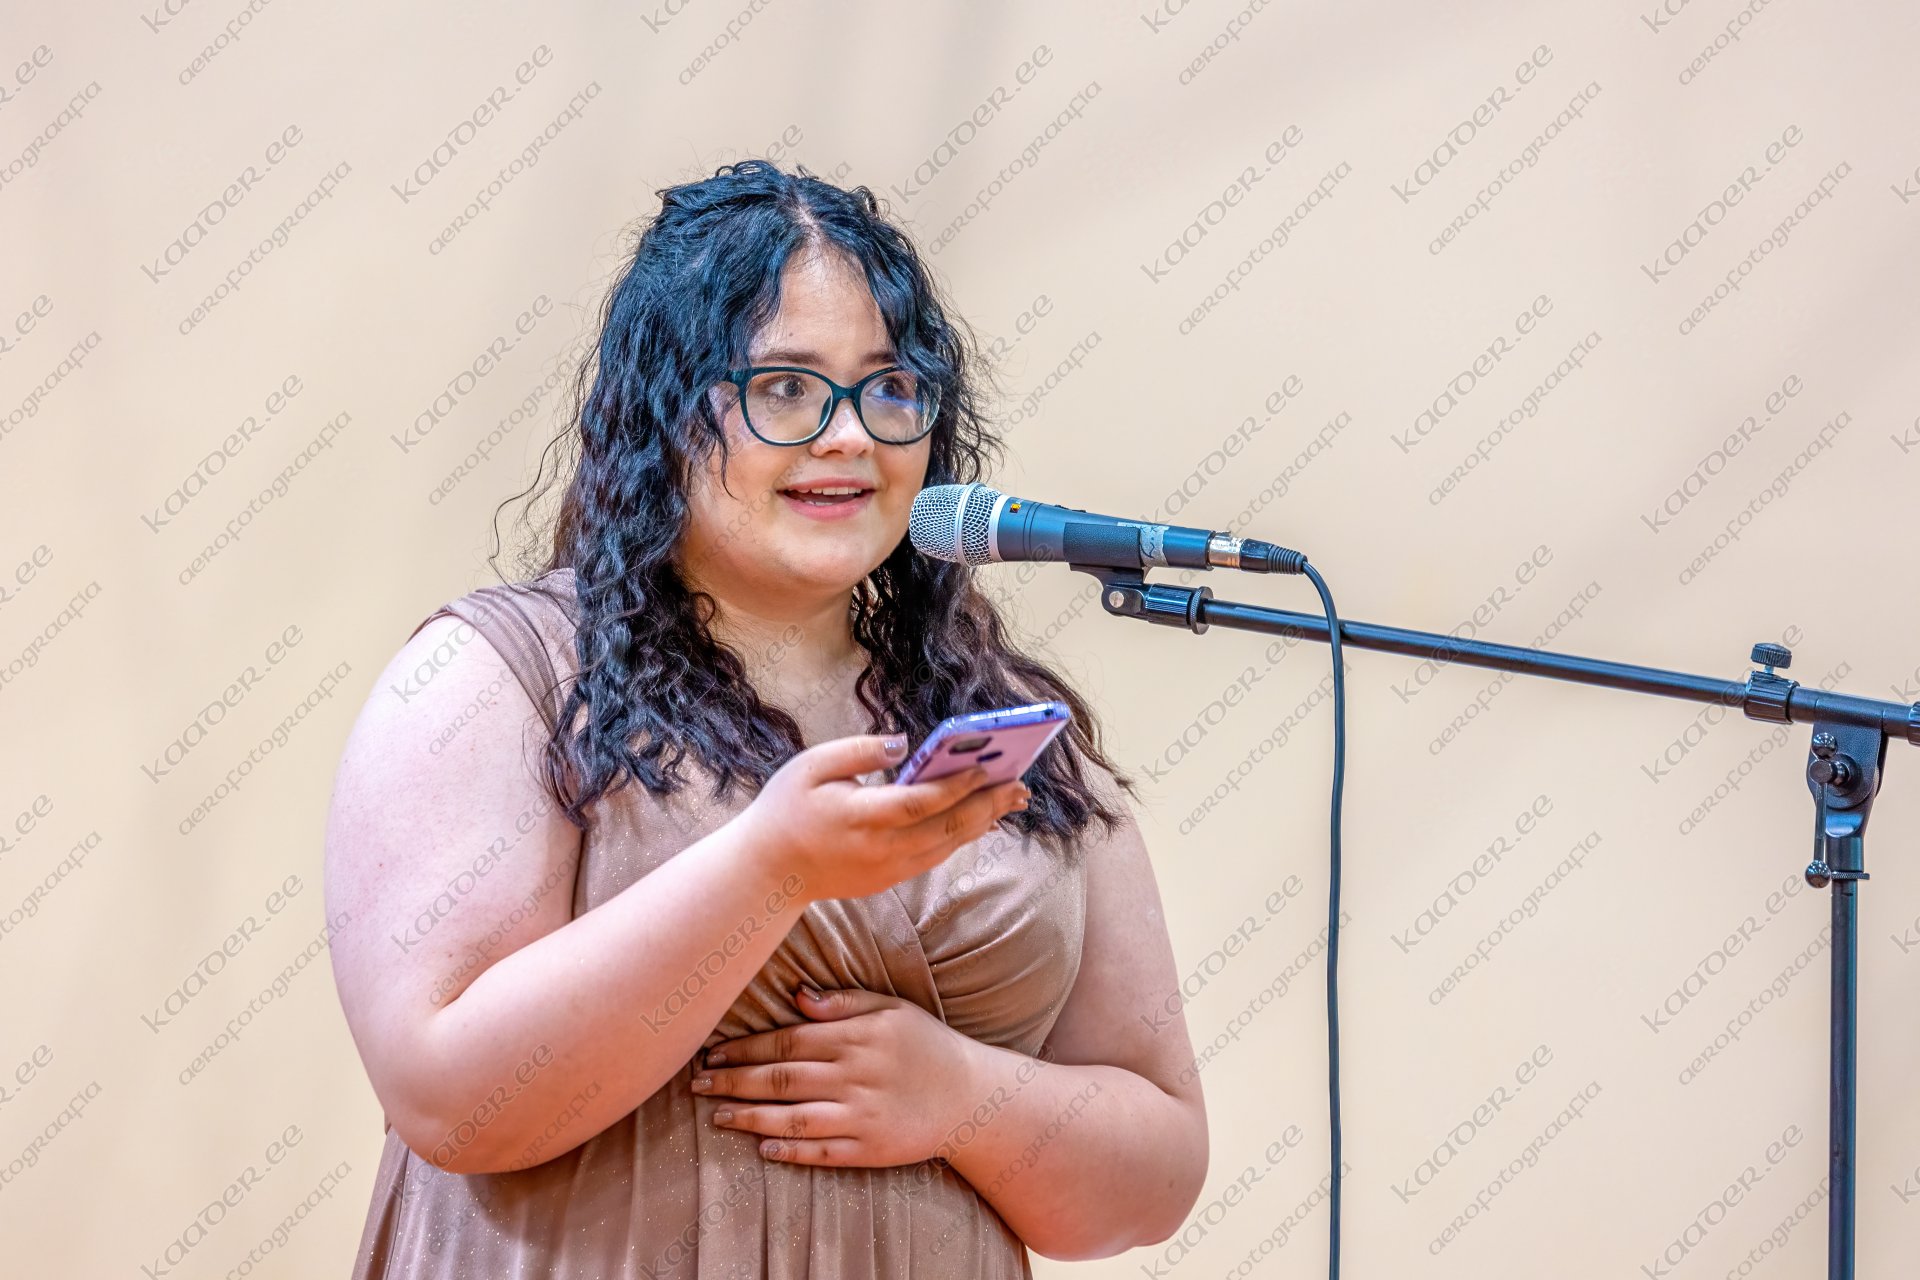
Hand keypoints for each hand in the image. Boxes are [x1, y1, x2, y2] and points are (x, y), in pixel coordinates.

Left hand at [694, 986, 985, 1166]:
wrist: (971, 1096)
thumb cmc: (927, 1045)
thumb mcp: (891, 1008)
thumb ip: (843, 1001)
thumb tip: (796, 995)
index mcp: (854, 1037)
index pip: (785, 1040)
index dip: (743, 1048)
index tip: (712, 1051)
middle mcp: (853, 1076)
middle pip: (779, 1079)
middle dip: (732, 1081)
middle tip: (697, 1083)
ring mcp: (860, 1115)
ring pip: (791, 1118)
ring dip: (748, 1117)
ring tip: (717, 1116)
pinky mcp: (870, 1149)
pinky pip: (821, 1152)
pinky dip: (789, 1151)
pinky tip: (762, 1146)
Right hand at [734, 734, 1028, 903]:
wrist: (768, 871)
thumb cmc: (786, 809)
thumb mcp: (810, 765)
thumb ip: (857, 750)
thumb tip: (904, 743)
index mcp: (859, 817)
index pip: (919, 802)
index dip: (956, 785)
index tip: (987, 765)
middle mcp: (880, 849)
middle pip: (947, 828)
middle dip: (989, 805)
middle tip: (1022, 784)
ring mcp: (887, 869)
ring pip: (948, 844)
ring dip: (984, 821)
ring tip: (1013, 799)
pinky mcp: (889, 878)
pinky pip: (936, 855)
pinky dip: (963, 836)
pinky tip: (981, 819)